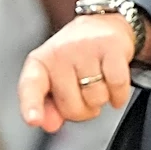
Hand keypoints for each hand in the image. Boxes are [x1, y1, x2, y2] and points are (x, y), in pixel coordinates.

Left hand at [18, 14, 134, 132]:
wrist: (101, 25)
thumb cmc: (73, 59)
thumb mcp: (53, 80)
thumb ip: (48, 106)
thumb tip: (50, 124)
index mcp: (38, 63)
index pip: (31, 86)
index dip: (32, 105)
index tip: (34, 120)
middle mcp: (58, 53)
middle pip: (72, 106)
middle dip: (82, 109)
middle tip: (83, 91)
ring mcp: (84, 48)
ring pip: (96, 99)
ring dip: (101, 99)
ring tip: (97, 81)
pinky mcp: (111, 46)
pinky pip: (117, 87)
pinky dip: (119, 95)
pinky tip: (113, 86)